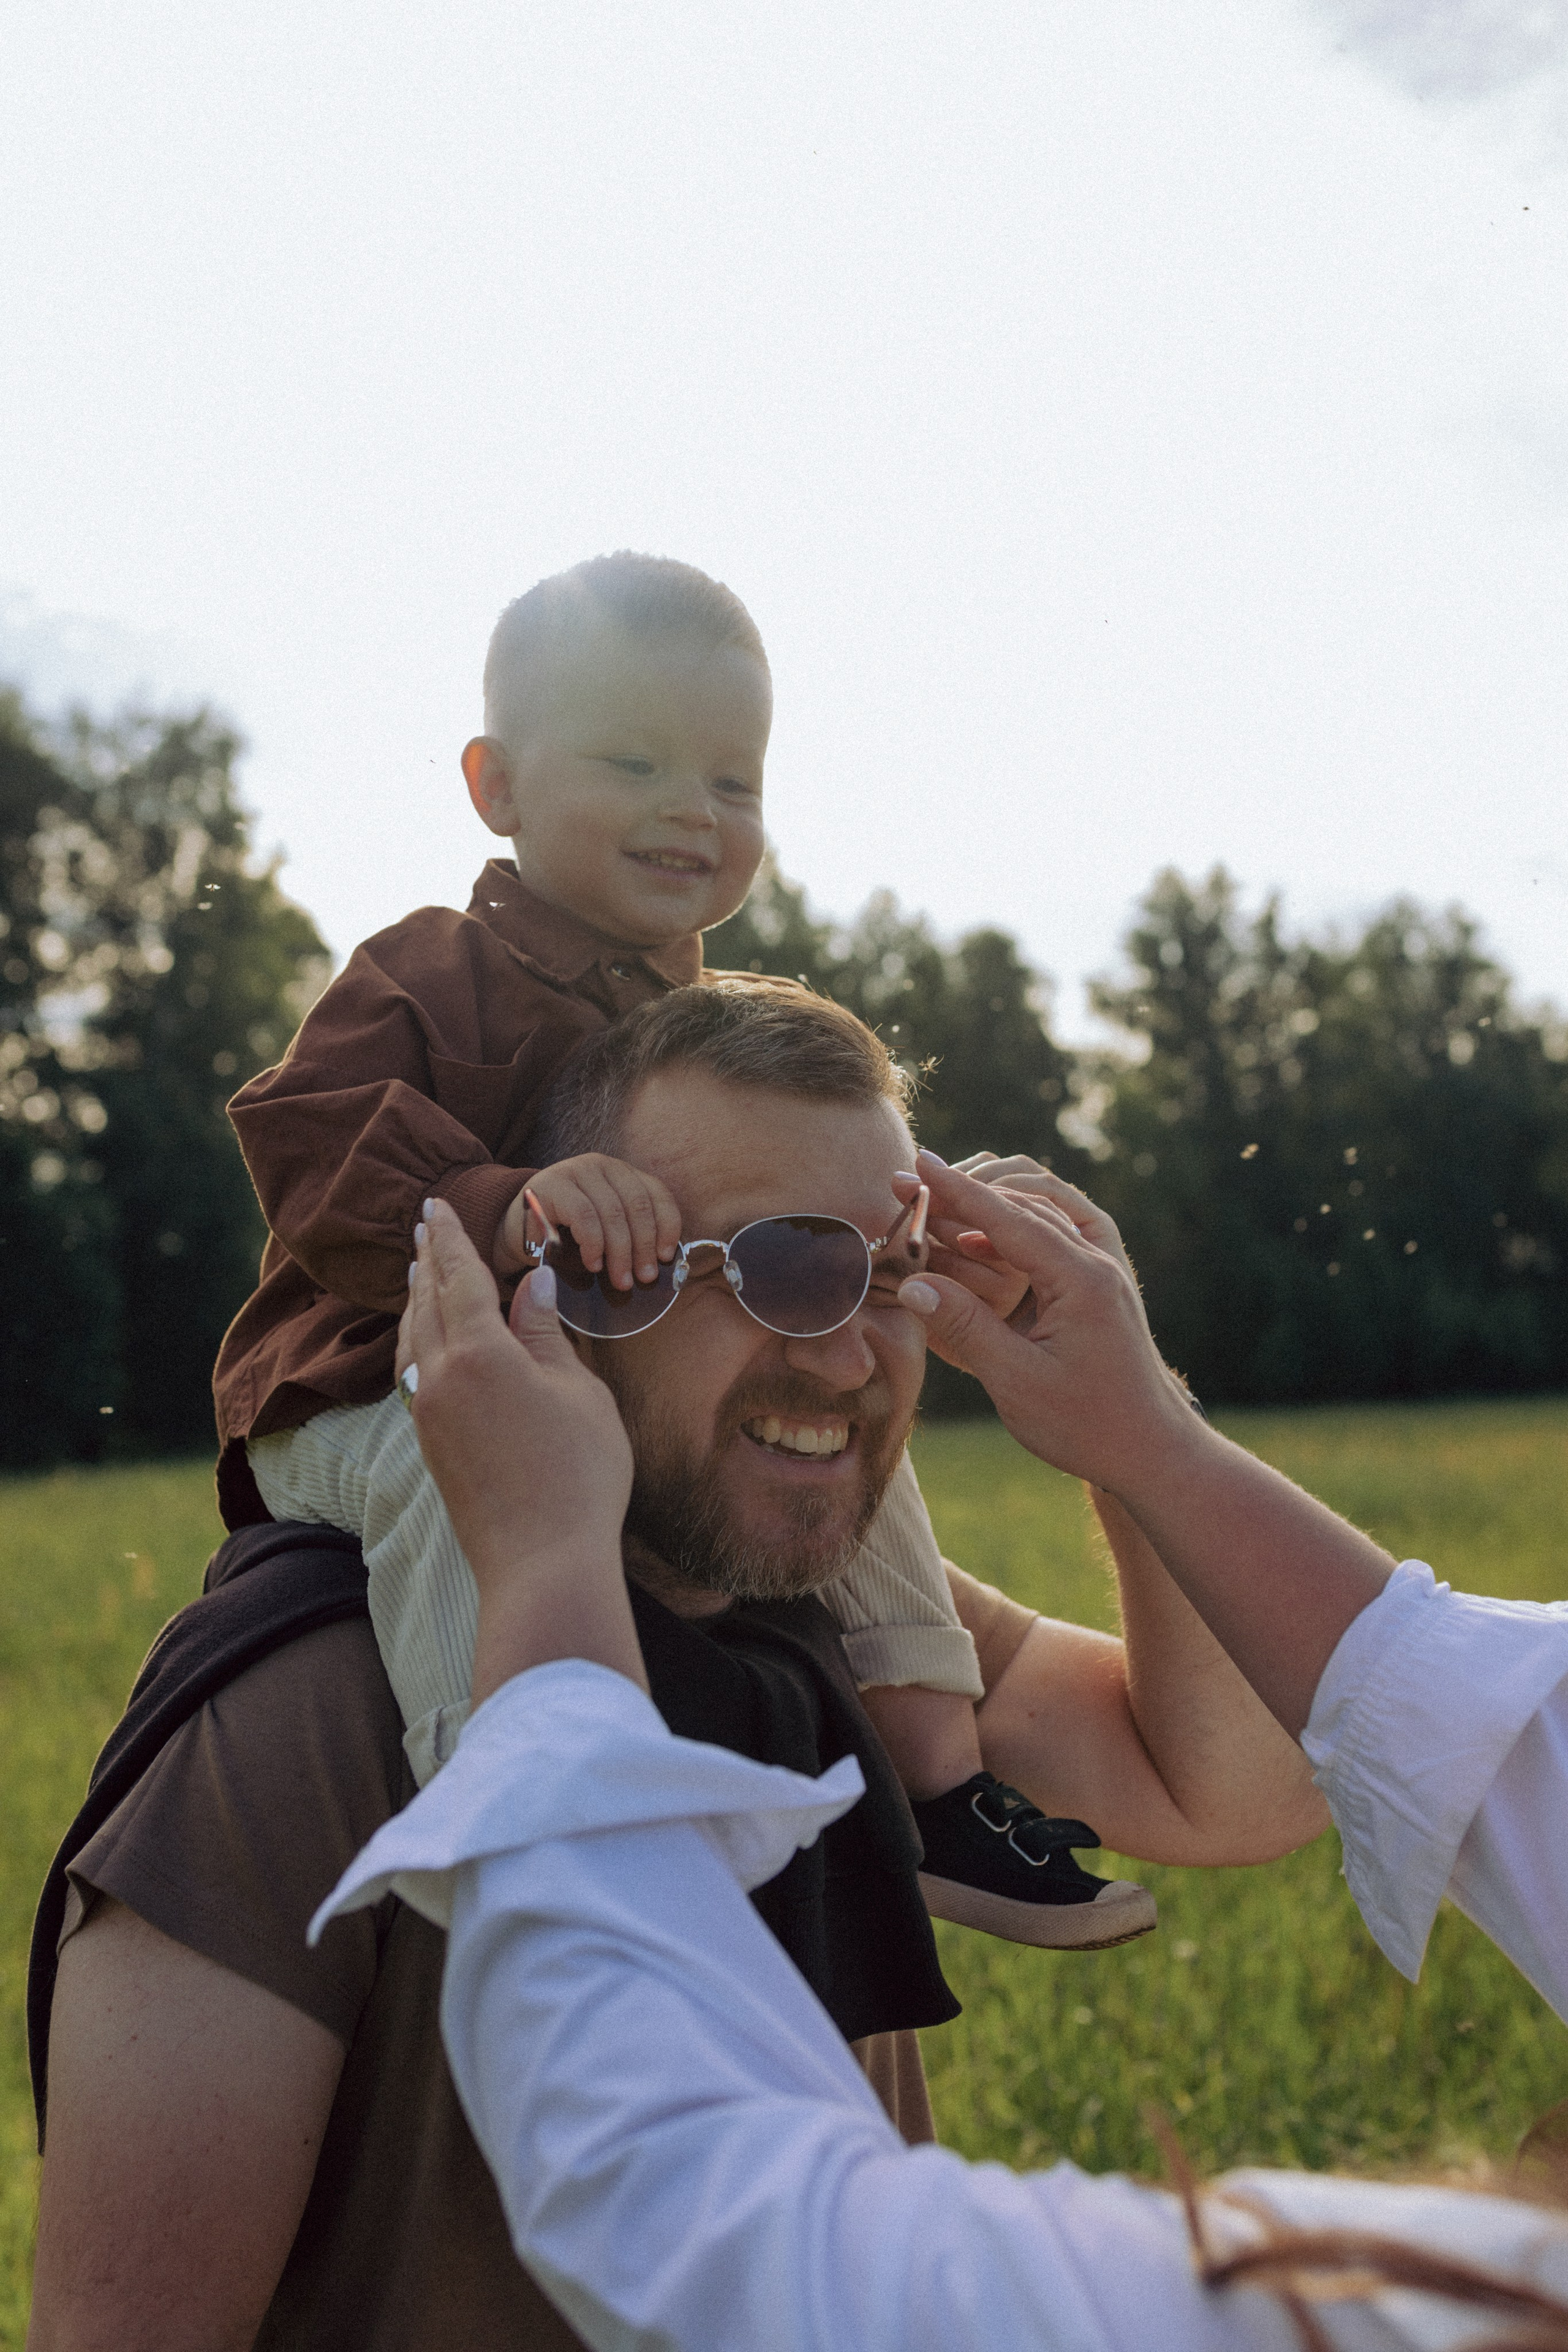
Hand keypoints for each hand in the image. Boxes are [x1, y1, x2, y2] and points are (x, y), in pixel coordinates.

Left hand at [398, 1201, 633, 1623]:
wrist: (543, 1563)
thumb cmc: (578, 1475)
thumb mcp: (578, 1394)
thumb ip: (547, 1335)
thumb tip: (532, 1286)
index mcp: (481, 1354)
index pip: (459, 1277)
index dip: (450, 1238)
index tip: (437, 1206)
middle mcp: (440, 1378)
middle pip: (427, 1303)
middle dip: (428, 1260)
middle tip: (425, 1224)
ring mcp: (429, 1414)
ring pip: (413, 1339)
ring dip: (417, 1299)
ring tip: (421, 1272)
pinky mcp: (430, 1445)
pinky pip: (414, 1373)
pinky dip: (418, 1339)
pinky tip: (428, 1340)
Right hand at [493, 1155, 682, 1288]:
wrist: (515, 1227)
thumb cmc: (567, 1234)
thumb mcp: (605, 1228)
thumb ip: (630, 1233)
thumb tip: (662, 1263)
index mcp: (621, 1173)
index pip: (656, 1193)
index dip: (667, 1225)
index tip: (666, 1256)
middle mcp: (601, 1165)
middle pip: (637, 1204)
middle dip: (643, 1246)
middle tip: (643, 1277)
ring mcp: (574, 1171)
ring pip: (612, 1212)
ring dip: (621, 1252)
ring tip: (621, 1279)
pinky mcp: (550, 1185)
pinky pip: (583, 1216)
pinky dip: (594, 1243)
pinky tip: (593, 1263)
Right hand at [897, 1152, 1195, 1491]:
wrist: (1152, 1450)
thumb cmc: (1087, 1426)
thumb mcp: (1016, 1382)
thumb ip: (964, 1327)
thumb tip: (912, 1284)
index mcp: (1084, 1280)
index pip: (1011, 1218)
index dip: (959, 1191)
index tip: (919, 1164)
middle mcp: (1099, 1262)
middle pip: (1026, 1203)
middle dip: (967, 1192)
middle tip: (913, 1185)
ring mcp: (1104, 1268)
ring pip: (1045, 1209)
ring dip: (992, 1202)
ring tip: (940, 1203)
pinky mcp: (1100, 1282)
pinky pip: (1056, 1231)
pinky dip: (1016, 1223)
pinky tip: (981, 1237)